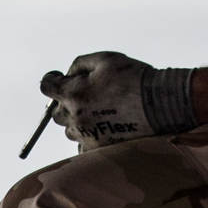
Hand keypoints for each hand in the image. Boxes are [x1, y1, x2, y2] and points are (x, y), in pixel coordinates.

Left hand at [39, 51, 195, 150]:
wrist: (160, 104)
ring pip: (70, 130)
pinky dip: (89, 137)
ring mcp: (86, 135)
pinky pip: (83, 145)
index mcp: (74, 93)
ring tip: (101, 111)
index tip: (58, 78)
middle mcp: (75, 117)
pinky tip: (105, 126)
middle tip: (86, 95)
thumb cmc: (134, 78)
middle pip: (55, 113)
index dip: (52, 79)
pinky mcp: (98, 148)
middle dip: (66, 102)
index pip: (47, 86)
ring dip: (78, 120)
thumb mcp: (106, 59)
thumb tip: (68, 74)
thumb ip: (80, 63)